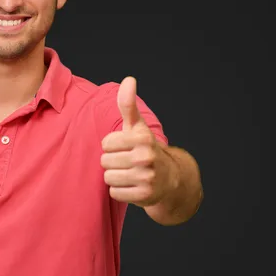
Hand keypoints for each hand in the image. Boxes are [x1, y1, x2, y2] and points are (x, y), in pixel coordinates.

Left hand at [100, 77, 174, 205]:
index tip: (125, 148)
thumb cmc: (145, 148)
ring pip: (109, 178)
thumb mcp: (137, 126)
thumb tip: (129, 79)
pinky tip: (132, 186)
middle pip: (105, 162)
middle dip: (113, 162)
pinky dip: (120, 191)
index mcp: (142, 138)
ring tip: (129, 174)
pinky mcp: (144, 195)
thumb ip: (128, 104)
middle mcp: (146, 157)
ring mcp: (146, 178)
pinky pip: (115, 193)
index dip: (112, 146)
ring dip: (116, 177)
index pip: (105, 144)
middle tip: (128, 163)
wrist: (170, 179)